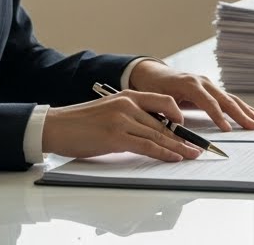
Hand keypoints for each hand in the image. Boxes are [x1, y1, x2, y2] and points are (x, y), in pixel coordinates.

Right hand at [43, 90, 203, 161]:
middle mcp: (128, 105)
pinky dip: (163, 152)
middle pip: (164, 122)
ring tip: (192, 155)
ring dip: (178, 147)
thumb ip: (130, 117)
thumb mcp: (110, 111)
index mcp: (128, 96)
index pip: (163, 102)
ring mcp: (122, 120)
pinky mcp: (115, 136)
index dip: (179, 116)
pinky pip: (147, 145)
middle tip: (198, 147)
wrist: (55, 126)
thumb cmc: (81, 123)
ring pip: (159, 134)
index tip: (188, 129)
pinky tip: (174, 157)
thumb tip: (152, 132)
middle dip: (184, 137)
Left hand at [128, 59, 253, 131]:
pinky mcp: (212, 89)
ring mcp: (209, 84)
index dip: (218, 116)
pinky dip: (243, 107)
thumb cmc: (153, 88)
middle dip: (241, 114)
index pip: (208, 102)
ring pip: (232, 98)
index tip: (227, 129)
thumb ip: (167, 111)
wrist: (153, 74)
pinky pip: (229, 98)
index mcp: (190, 84)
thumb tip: (179, 126)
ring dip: (247, 111)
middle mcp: (203, 82)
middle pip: (226, 99)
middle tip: (253, 127)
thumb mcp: (155, 99)